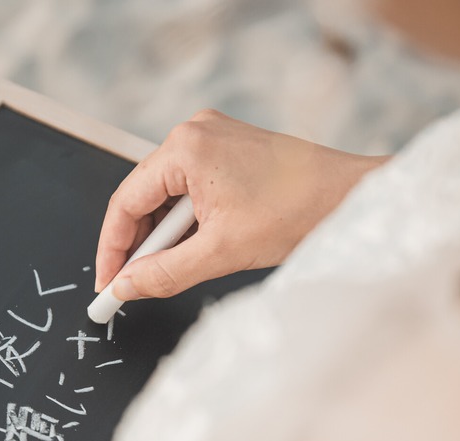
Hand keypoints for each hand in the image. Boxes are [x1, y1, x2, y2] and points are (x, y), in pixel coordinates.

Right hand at [95, 109, 387, 299]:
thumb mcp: (220, 253)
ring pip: (164, 194)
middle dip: (136, 244)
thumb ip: (164, 273)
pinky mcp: (227, 148)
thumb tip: (126, 287)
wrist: (352, 196)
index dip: (112, 249)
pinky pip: (187, 187)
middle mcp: (194, 132)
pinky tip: (191, 246)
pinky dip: (183, 220)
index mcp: (186, 148)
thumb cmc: (298, 212)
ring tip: (166, 269)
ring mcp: (211, 136)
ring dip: (162, 235)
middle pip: (141, 195)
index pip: (125, 202)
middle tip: (129, 285)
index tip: (108, 284)